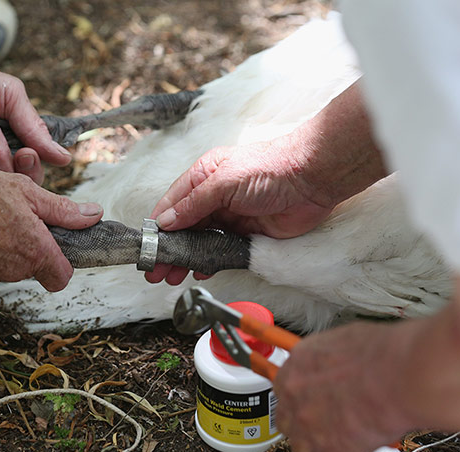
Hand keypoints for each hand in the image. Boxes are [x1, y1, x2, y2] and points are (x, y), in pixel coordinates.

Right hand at [0, 160, 102, 288]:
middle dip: (28, 246)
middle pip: (31, 267)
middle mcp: (11, 269)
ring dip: (2, 246)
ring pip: (4, 266)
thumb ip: (62, 210)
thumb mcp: (26, 191)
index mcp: (34, 251)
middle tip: (15, 215)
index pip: (60, 277)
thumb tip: (94, 215)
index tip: (56, 248)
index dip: (61, 264)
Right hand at [146, 140, 334, 284]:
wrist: (313, 178)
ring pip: (200, 242)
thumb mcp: (223, 182)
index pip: (172, 204)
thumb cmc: (270, 168)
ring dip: (185, 258)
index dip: (158, 226)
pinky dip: (209, 262)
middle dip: (168, 248)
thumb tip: (166, 221)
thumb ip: (193, 204)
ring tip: (170, 276)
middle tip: (154, 270)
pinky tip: (199, 271)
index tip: (146, 247)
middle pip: (183, 227)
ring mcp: (230, 217)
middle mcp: (213, 197)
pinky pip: (222, 251)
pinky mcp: (246, 234)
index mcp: (203, 177)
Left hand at [273, 323, 410, 451]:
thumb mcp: (339, 342)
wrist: (402, 373)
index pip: (284, 391)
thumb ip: (325, 360)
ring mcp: (309, 428)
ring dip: (321, 450)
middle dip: (304, 427)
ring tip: (341, 451)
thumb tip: (333, 366)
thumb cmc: (381, 352)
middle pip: (288, 422)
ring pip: (303, 449)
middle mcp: (295, 398)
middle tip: (323, 428)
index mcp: (295, 368)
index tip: (309, 405)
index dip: (299, 400)